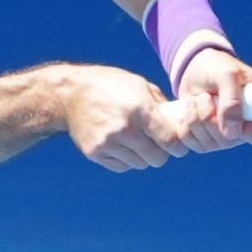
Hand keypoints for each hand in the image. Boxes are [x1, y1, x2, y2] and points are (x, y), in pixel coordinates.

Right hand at [64, 66, 205, 169]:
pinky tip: (121, 144)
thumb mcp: (139, 84)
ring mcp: (107, 143)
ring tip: (136, 140)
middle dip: (160, 152)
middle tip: (156, 143)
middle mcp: (124, 129)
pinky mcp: (95, 153)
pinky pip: (122, 166)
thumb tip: (182, 123)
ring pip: (140, 164)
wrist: (69, 94)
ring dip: (142, 156)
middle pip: (157, 158)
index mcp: (139, 109)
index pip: (170, 141)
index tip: (177, 145)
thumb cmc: (109, 85)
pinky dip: (126, 159)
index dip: (177, 146)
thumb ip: (162, 105)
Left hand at [180, 47, 251, 151]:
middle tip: (207, 96)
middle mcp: (244, 128)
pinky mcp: (205, 139)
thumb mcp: (227, 75)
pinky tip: (189, 108)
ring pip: (209, 144)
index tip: (229, 113)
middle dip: (211, 118)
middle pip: (229, 141)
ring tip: (199, 98)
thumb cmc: (217, 67)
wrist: (194, 68)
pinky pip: (193, 144)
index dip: (245, 131)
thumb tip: (232, 134)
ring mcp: (225, 136)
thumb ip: (232, 101)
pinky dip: (185, 125)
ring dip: (196, 119)